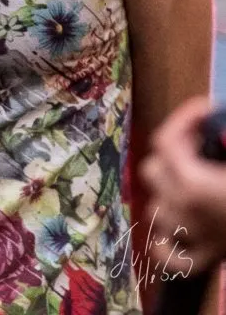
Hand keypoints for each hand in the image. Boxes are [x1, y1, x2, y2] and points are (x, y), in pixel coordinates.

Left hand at [141, 96, 225, 276]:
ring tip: (196, 181)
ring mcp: (188, 237)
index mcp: (192, 182)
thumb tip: (218, 123)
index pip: (166, 139)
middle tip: (202, 145)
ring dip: (169, 193)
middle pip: (152, 169)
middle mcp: (180, 209)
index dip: (184, 118)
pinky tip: (180, 229)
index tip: (208, 110)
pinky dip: (168, 241)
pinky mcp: (202, 260)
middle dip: (172, 153)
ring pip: (156, 208)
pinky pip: (168, 254)